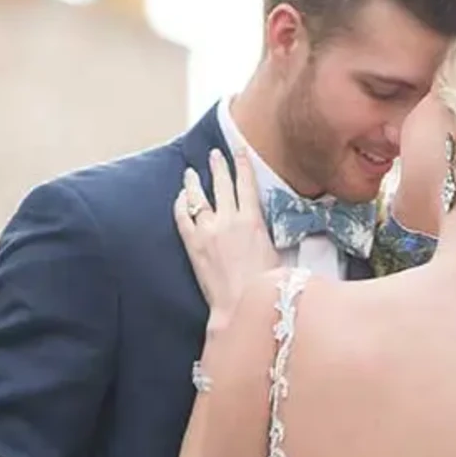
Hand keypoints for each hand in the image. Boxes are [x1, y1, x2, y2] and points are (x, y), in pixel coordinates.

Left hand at [174, 146, 277, 313]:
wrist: (242, 305)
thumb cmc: (264, 286)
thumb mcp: (275, 254)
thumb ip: (264, 234)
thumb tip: (260, 227)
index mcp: (253, 220)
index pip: (246, 184)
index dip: (242, 165)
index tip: (239, 151)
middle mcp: (229, 219)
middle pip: (222, 184)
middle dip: (218, 166)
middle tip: (214, 154)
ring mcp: (208, 230)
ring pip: (198, 197)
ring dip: (194, 182)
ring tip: (190, 173)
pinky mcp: (193, 244)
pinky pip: (182, 217)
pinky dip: (180, 204)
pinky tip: (179, 198)